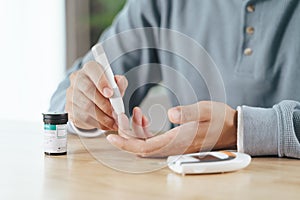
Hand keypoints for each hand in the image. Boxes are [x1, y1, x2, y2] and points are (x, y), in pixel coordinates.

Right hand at [65, 61, 127, 130]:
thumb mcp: (115, 84)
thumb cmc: (105, 90)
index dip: (101, 82)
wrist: (92, 100)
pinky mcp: (69, 110)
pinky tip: (106, 125)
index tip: (110, 94)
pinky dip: (97, 124)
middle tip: (116, 113)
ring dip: (102, 117)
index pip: (93, 70)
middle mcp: (77, 79)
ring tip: (114, 122)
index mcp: (90, 69)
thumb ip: (120, 83)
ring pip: (86, 107)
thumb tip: (119, 81)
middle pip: (88, 90)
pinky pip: (83, 118)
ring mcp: (71, 94)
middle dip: (104, 104)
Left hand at [107, 101, 236, 156]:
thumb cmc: (219, 119)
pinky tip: (143, 118)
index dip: (126, 143)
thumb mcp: (206, 111)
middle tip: (118, 119)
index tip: (111, 137)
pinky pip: (153, 140)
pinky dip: (144, 130)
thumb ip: (188, 113)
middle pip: (141, 147)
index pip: (145, 146)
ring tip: (135, 113)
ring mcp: (173, 145)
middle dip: (126, 136)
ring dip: (135, 131)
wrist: (231, 129)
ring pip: (145, 143)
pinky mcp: (174, 141)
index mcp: (177, 141)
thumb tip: (171, 114)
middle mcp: (173, 146)